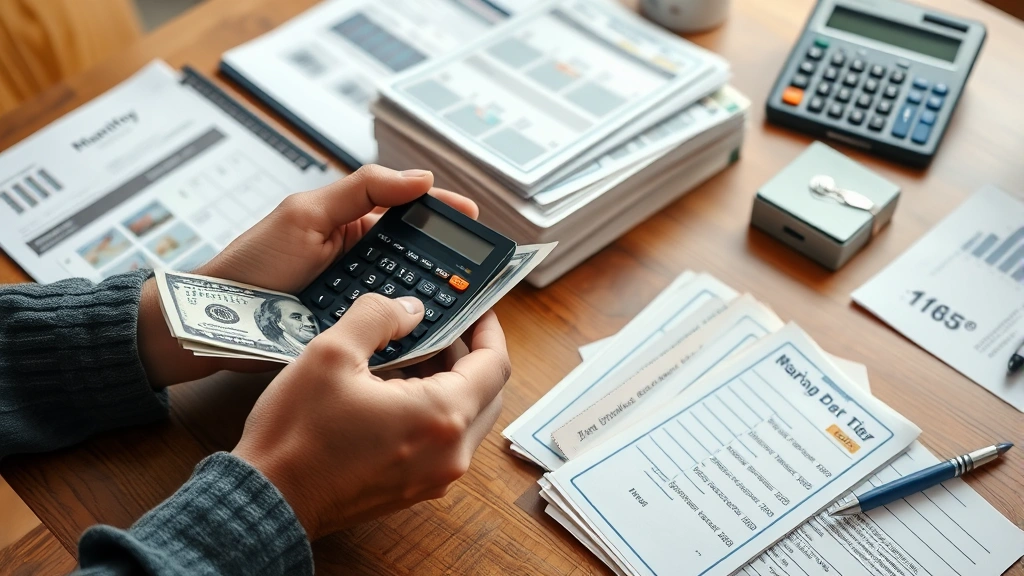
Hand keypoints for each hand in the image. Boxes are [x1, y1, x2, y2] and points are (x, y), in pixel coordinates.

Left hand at [136, 166, 479, 387]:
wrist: (218, 320)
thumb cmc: (252, 263)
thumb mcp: (306, 214)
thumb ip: (362, 190)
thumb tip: (419, 177)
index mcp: (353, 225)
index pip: (408, 211)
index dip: (441, 209)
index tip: (470, 215)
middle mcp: (360, 261)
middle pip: (416, 256)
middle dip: (444, 260)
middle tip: (473, 267)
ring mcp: (356, 298)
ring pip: (407, 294)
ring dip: (430, 297)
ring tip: (459, 300)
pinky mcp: (351, 332)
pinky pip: (389, 328)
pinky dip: (409, 329)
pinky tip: (430, 331)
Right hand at [231, 294, 510, 539]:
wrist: (268, 501)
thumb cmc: (296, 437)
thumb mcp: (331, 353)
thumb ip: (378, 317)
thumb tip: (409, 308)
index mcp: (441, 417)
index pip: (495, 365)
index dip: (489, 330)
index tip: (478, 310)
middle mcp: (450, 453)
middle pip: (487, 393)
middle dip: (472, 356)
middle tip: (445, 328)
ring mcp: (435, 476)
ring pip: (467, 419)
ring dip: (452, 384)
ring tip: (417, 355)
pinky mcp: (415, 488)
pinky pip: (445, 442)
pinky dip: (435, 412)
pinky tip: (399, 390)